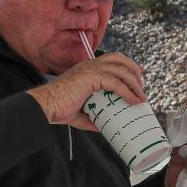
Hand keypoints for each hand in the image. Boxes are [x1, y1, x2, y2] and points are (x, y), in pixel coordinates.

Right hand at [27, 52, 145, 131]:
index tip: (138, 74)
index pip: (111, 60)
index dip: (127, 65)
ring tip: (141, 96)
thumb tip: (103, 127)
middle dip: (134, 70)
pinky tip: (134, 101)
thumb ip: (92, 117)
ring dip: (135, 83)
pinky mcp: (93, 77)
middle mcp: (90, 65)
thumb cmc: (58, 108)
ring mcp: (91, 69)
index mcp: (86, 69)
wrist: (45, 106)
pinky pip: (117, 83)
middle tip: (141, 86)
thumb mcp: (80, 113)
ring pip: (121, 70)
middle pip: (119, 59)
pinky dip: (128, 92)